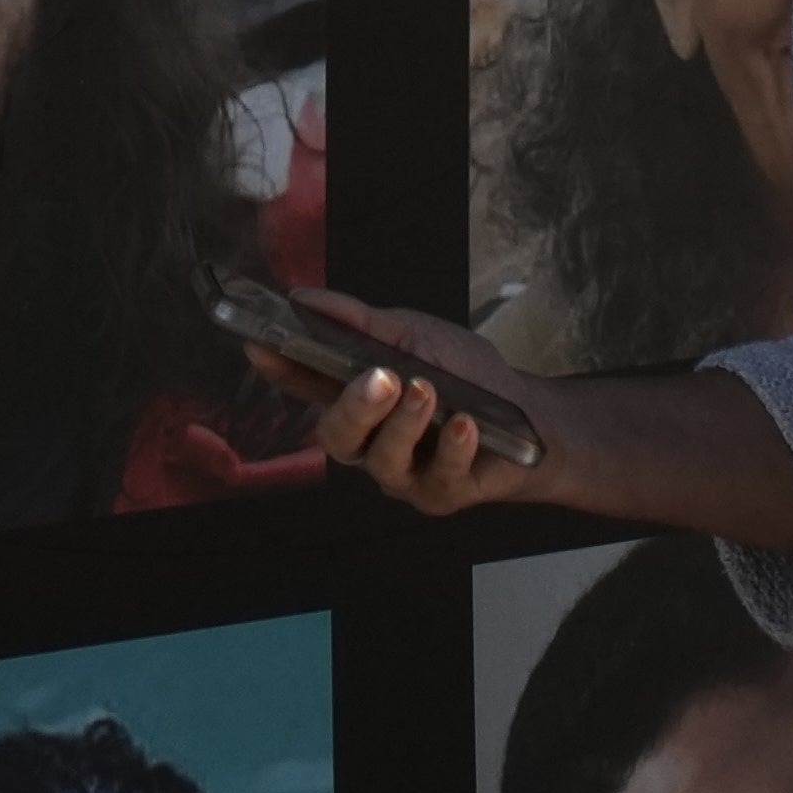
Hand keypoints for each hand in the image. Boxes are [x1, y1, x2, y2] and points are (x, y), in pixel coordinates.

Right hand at [282, 287, 566, 514]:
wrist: (532, 417)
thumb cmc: (467, 375)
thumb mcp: (415, 334)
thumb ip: (360, 321)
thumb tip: (304, 297)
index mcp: (358, 397)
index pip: (307, 384)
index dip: (281, 369)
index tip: (261, 347)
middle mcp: (371, 440)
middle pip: (336, 435)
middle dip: (354, 406)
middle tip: (381, 378)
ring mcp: (402, 472)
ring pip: (382, 459)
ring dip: (405, 424)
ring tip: (428, 392)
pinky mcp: (438, 495)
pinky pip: (436, 476)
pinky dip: (452, 446)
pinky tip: (466, 425)